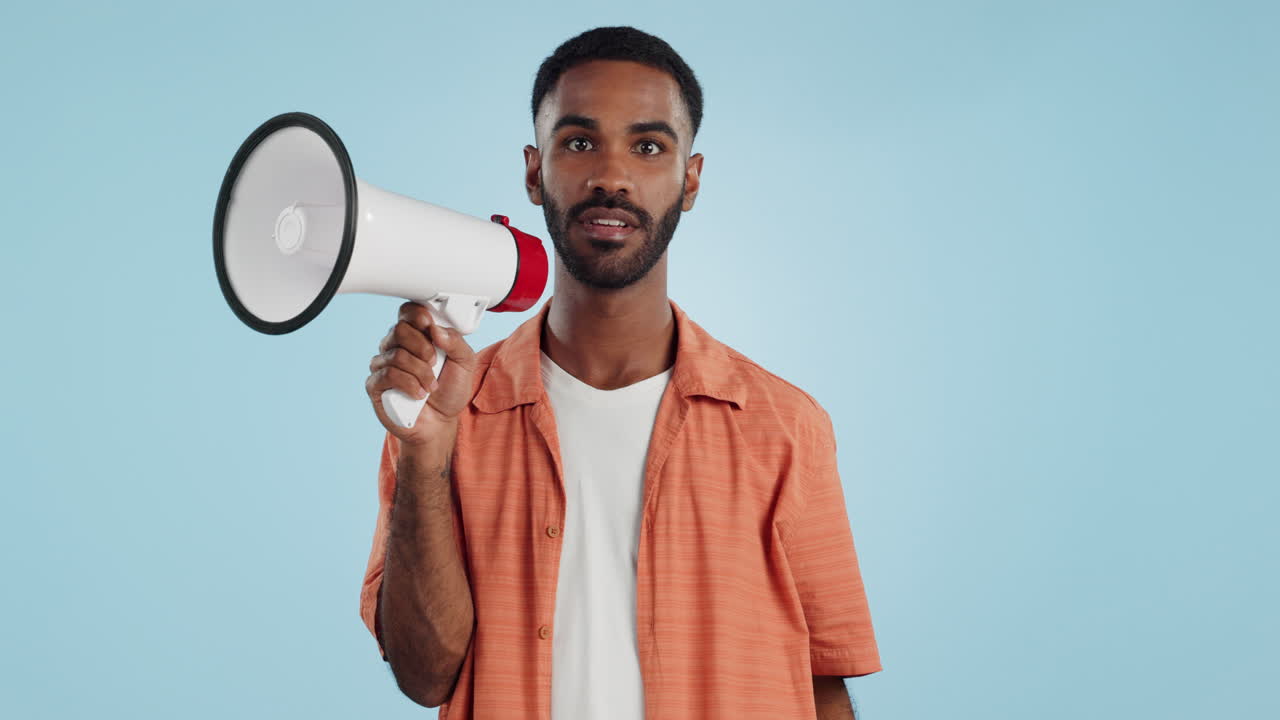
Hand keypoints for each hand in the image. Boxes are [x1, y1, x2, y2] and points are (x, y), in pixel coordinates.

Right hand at [366, 301, 477, 445]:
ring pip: (397, 354)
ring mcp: (383, 365)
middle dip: (423, 347)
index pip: (407, 312)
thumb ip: (456, 342)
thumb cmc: (449, 391)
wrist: (440, 423)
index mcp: (416, 336)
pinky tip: (419, 394)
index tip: (428, 324)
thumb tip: (436, 328)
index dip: (416, 314)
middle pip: (400, 330)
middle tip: (435, 363)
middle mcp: (395, 346)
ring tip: (431, 386)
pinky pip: (388, 374)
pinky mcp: (376, 385)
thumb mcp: (465, 364)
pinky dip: (409, 384)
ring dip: (420, 372)